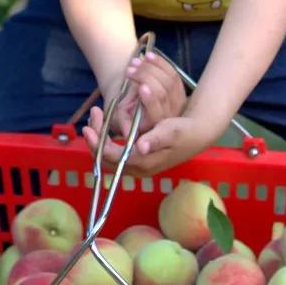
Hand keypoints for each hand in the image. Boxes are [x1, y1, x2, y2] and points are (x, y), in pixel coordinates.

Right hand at [81, 52, 185, 147]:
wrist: (130, 96)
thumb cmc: (123, 109)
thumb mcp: (119, 116)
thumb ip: (123, 122)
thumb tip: (128, 133)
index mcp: (154, 128)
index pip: (156, 115)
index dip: (151, 101)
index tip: (141, 86)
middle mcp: (169, 118)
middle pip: (163, 94)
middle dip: (146, 78)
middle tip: (129, 69)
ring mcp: (177, 103)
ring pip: (169, 81)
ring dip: (151, 68)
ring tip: (134, 61)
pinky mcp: (179, 90)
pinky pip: (173, 73)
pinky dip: (160, 63)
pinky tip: (148, 55)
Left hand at [81, 107, 212, 175]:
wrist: (196, 135)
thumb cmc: (183, 132)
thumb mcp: (171, 132)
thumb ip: (155, 139)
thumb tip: (140, 147)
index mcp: (144, 163)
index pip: (112, 158)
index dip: (97, 144)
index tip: (88, 127)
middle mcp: (137, 168)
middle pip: (106, 158)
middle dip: (95, 138)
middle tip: (92, 116)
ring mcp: (137, 164)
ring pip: (109, 154)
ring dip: (100, 136)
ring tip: (97, 116)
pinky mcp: (138, 158)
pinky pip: (115, 150)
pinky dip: (107, 138)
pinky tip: (106, 125)